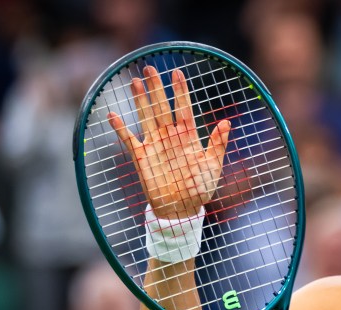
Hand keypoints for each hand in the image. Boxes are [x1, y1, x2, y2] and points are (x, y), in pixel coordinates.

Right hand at [108, 66, 230, 219]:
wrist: (181, 209)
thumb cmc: (199, 189)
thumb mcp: (213, 167)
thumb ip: (218, 144)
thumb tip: (226, 122)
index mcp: (188, 136)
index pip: (184, 108)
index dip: (181, 92)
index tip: (177, 73)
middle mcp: (170, 136)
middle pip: (162, 107)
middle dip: (157, 88)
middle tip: (150, 68)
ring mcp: (154, 145)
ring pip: (146, 117)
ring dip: (140, 100)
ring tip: (135, 81)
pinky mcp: (141, 157)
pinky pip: (129, 140)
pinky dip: (121, 128)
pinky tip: (113, 115)